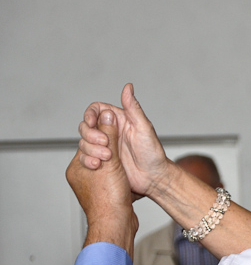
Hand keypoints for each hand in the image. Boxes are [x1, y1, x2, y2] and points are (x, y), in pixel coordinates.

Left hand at [66, 109, 137, 253]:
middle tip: (113, 156)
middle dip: (107, 149)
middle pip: (95, 151)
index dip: (101, 137)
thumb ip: (108, 135)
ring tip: (119, 167)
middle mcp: (80, 176)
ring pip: (104, 164)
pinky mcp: (103, 193)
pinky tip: (125, 177)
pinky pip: (110, 176)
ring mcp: (91, 186)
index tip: (111, 139)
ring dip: (114, 163)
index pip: (87, 142)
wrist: (116, 223)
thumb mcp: (110, 161)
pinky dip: (118, 173)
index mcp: (76, 167)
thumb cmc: (110, 198)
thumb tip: (106, 114)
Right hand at [78, 83, 170, 197]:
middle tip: (104, 143)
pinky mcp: (101, 160)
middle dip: (90, 134)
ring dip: (90, 148)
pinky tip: (98, 165)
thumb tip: (128, 87)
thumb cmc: (153, 153)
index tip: (91, 122)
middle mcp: (109, 131)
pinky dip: (87, 160)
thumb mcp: (144, 128)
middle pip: (86, 126)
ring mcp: (104, 146)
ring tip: (107, 157)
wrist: (154, 178)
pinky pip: (85, 157)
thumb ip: (133, 108)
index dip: (90, 114)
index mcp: (118, 120)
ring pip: (84, 142)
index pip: (96, 110)